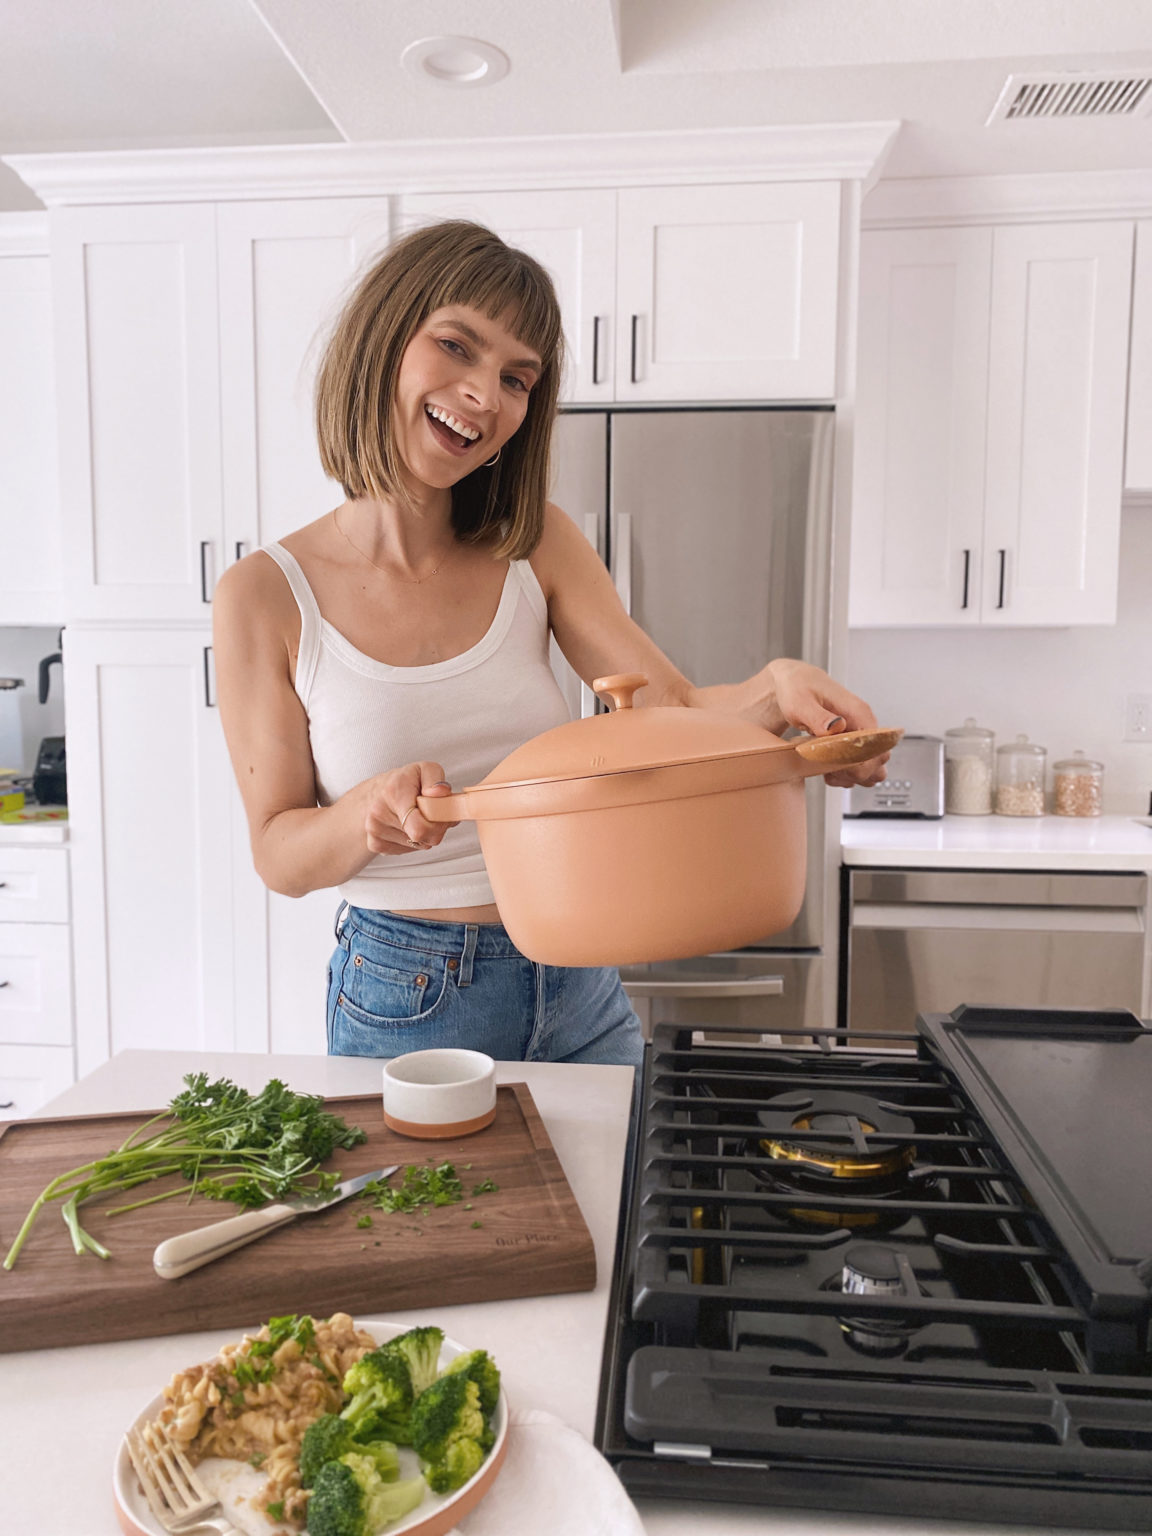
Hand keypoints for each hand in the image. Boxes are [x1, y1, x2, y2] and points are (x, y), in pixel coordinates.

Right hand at [364, 762, 457, 855]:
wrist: (375, 793)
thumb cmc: (403, 782)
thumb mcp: (424, 769)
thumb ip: (436, 779)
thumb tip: (440, 793)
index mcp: (393, 793)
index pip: (420, 827)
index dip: (438, 824)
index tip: (441, 813)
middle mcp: (379, 813)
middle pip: (422, 838)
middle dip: (435, 829)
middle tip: (432, 814)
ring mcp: (374, 831)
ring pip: (417, 846)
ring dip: (424, 835)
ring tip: (416, 817)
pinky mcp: (374, 844)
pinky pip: (407, 851)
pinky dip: (413, 841)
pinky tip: (407, 826)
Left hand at [766, 659, 889, 788]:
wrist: (793, 683)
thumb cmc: (796, 689)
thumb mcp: (800, 702)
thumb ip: (818, 716)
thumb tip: (837, 726)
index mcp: (858, 712)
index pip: (877, 745)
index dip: (861, 763)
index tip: (839, 768)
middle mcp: (864, 723)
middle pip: (879, 759)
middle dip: (857, 773)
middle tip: (831, 773)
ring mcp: (859, 734)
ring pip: (872, 766)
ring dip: (853, 776)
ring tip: (830, 774)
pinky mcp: (851, 742)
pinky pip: (860, 766)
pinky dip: (847, 775)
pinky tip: (829, 772)